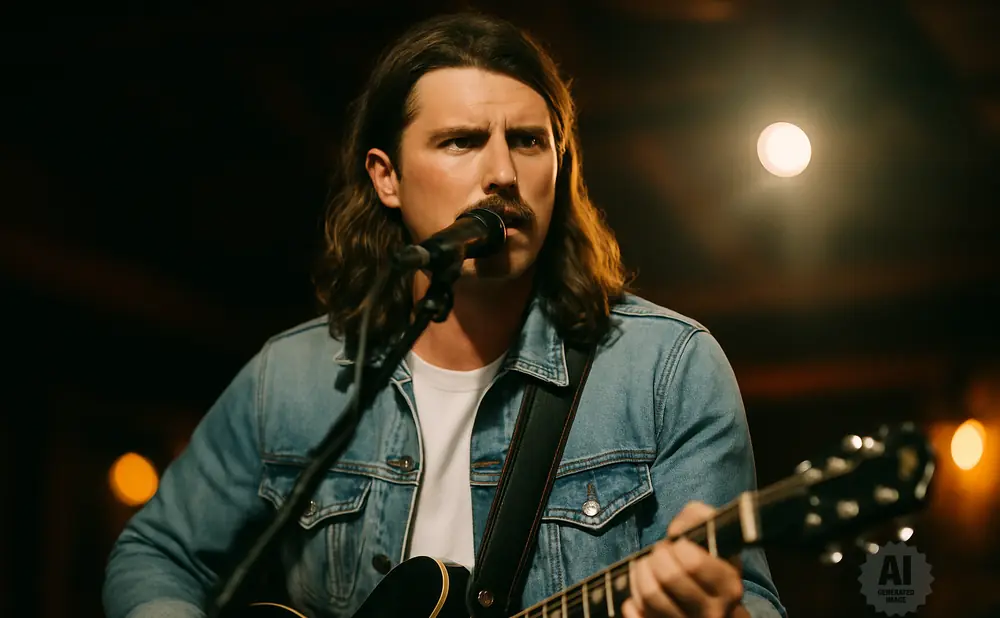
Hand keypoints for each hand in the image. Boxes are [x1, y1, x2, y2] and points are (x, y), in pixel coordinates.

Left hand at [621, 501, 747, 617]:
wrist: (717, 608)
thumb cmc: (711, 566)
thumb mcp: (715, 539)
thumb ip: (698, 517)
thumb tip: (676, 530)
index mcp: (729, 586)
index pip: (693, 562)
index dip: (677, 547)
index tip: (677, 546)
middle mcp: (713, 612)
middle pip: (668, 577)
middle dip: (655, 557)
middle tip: (657, 555)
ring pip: (650, 598)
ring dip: (640, 575)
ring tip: (645, 568)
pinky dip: (632, 603)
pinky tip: (638, 595)